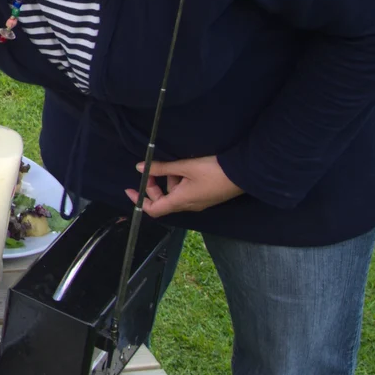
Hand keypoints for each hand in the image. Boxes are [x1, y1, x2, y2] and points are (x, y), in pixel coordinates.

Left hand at [124, 155, 243, 215]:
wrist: (245, 173)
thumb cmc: (214, 171)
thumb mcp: (185, 167)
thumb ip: (161, 168)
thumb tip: (140, 169)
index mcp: (182, 201)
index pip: (154, 209)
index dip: (139, 200)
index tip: (130, 189)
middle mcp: (189, 205)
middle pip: (163, 201)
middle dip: (154, 186)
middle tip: (152, 169)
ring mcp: (199, 202)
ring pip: (175, 194)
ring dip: (169, 180)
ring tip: (174, 165)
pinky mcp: (207, 196)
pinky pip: (186, 192)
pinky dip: (180, 181)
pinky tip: (185, 168)